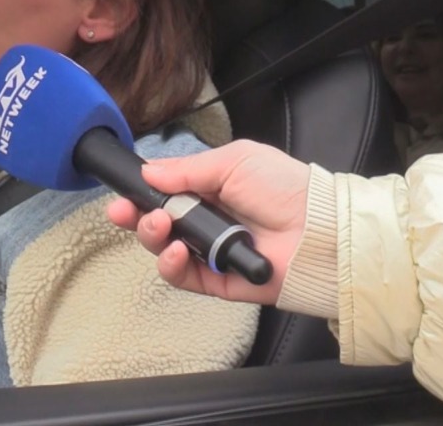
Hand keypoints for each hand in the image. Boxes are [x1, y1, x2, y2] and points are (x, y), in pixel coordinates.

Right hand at [106, 140, 310, 304]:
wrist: (320, 231)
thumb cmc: (286, 189)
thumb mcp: (235, 161)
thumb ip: (188, 168)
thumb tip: (148, 172)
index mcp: (209, 190)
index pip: (163, 194)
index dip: (139, 195)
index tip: (122, 194)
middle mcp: (206, 221)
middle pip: (156, 224)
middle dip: (135, 218)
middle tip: (124, 212)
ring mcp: (211, 252)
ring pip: (164, 250)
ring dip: (152, 238)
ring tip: (161, 228)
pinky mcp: (218, 281)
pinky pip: (183, 278)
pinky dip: (172, 266)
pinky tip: (177, 252)